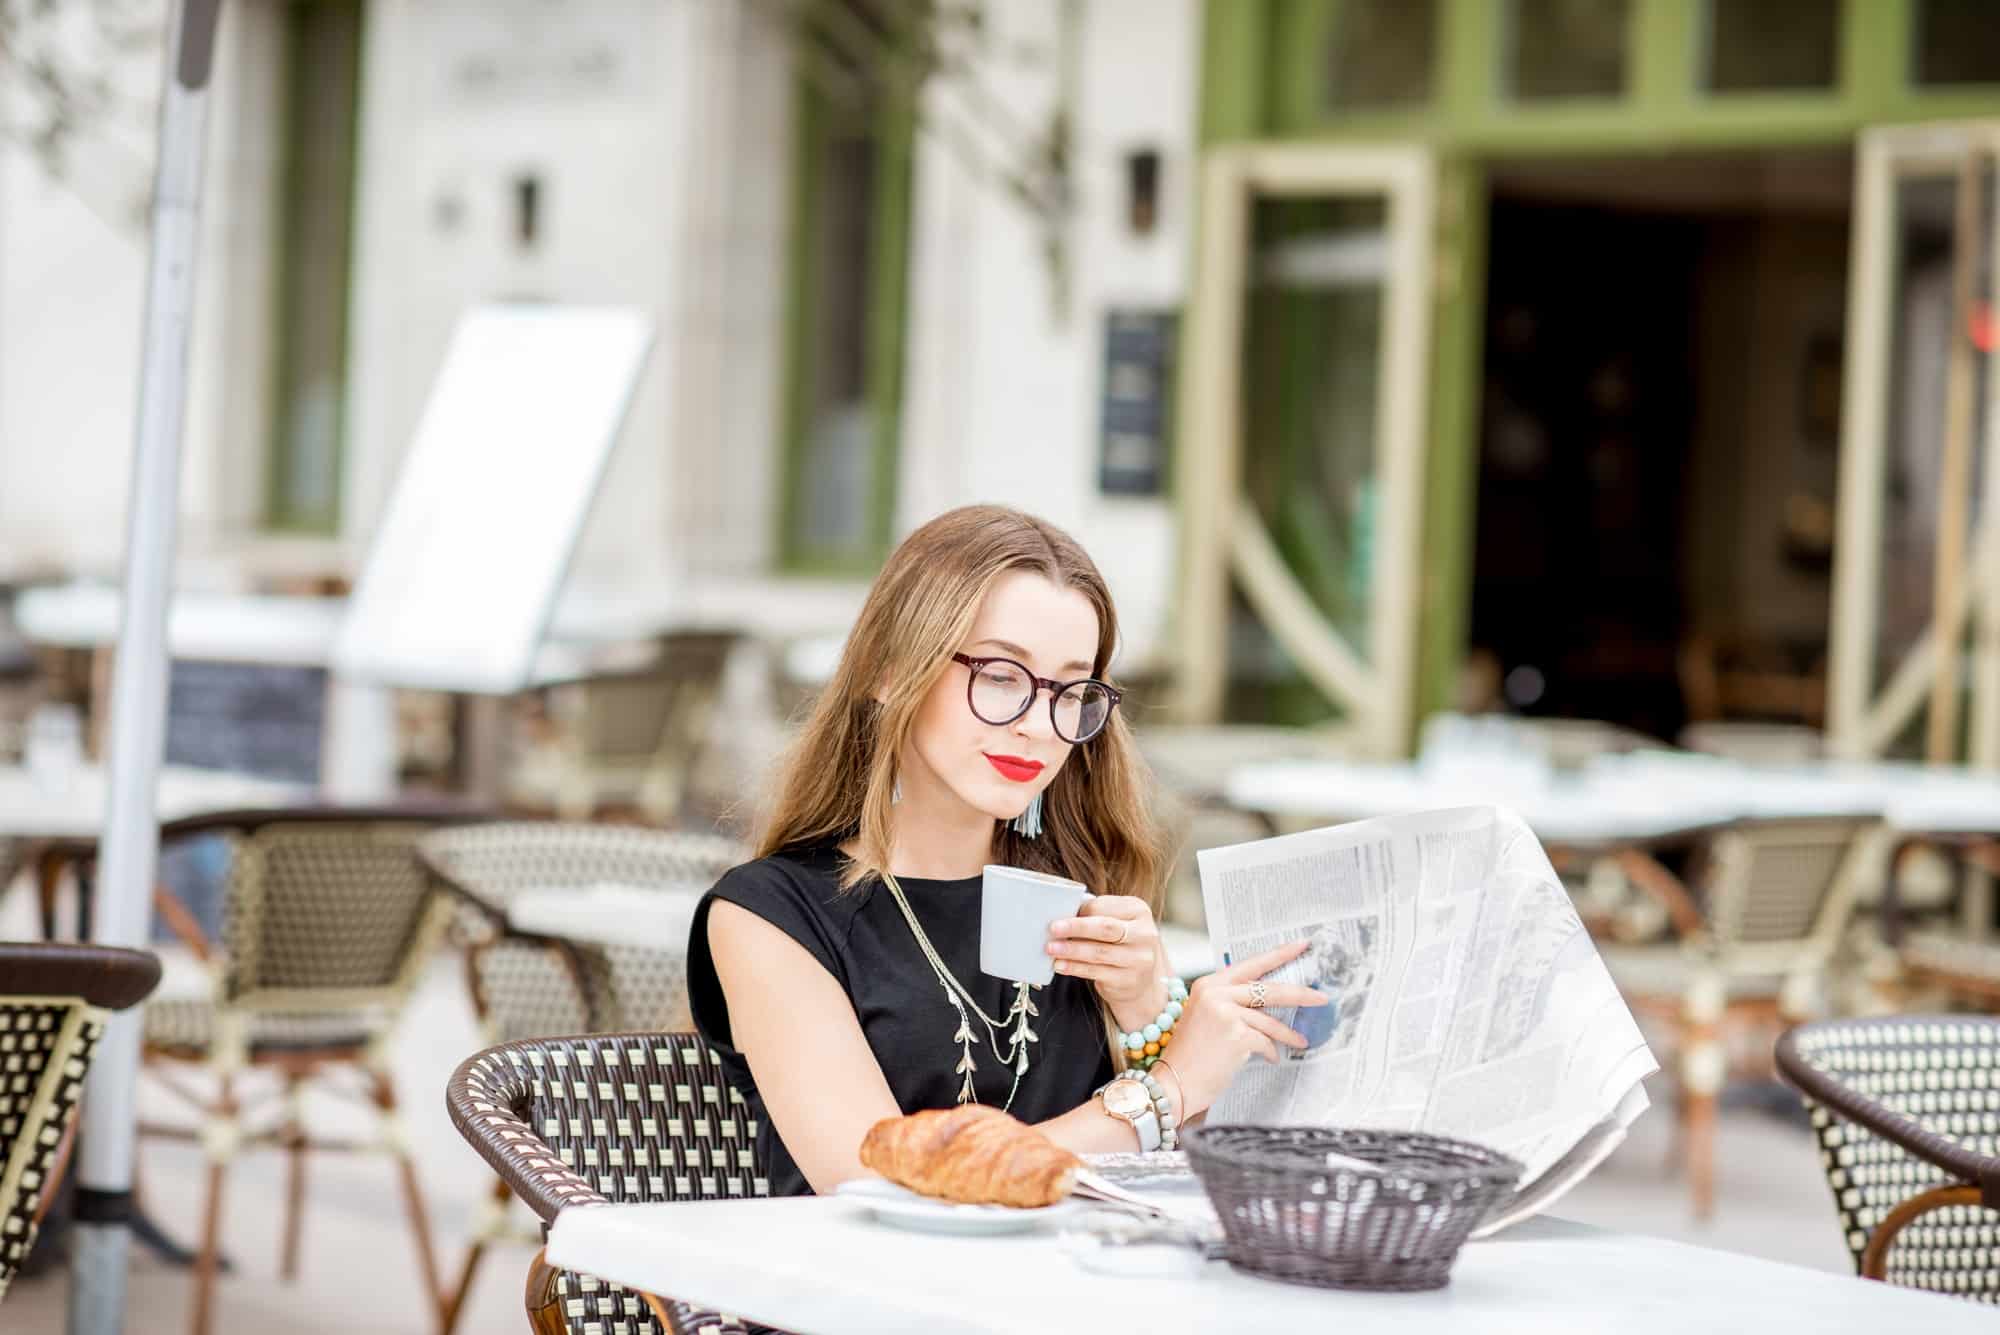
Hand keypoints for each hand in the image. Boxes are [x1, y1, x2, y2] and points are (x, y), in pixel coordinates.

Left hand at [1046, 895, 1163, 1029]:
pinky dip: (1074, 968)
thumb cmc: (1121, 944)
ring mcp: (1138, 959)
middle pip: (1104, 927)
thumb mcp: (1117, 923)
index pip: (1104, 907)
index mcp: (1139, 910)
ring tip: (1051, 948)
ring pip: (1099, 952)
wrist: (1141, 981)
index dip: (1079, 911)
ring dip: (1071, 950)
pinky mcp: (1128, 979)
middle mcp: (1143, 934)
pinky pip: (1096, 972)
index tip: (1059, 914)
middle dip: (1076, 927)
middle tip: (1053, 928)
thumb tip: (1061, 914)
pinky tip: (1060, 965)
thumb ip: (1096, 916)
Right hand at [1155, 940, 1327, 1118]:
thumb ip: (1231, 1002)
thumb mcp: (1207, 1016)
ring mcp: (1226, 1013)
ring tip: (1301, 1042)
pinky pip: (1265, 1041)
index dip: (1279, 954)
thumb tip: (1268, 1000)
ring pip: (1270, 1020)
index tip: (1301, 946)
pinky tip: (1269, 1058)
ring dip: (1288, 1034)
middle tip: (1322, 997)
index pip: (1251, 964)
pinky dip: (1270, 1052)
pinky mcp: (1236, 1035)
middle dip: (1300, 994)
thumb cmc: (1191, 1054)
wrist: (1174, 1083)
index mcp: (1209, 984)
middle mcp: (1216, 993)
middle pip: (1269, 988)